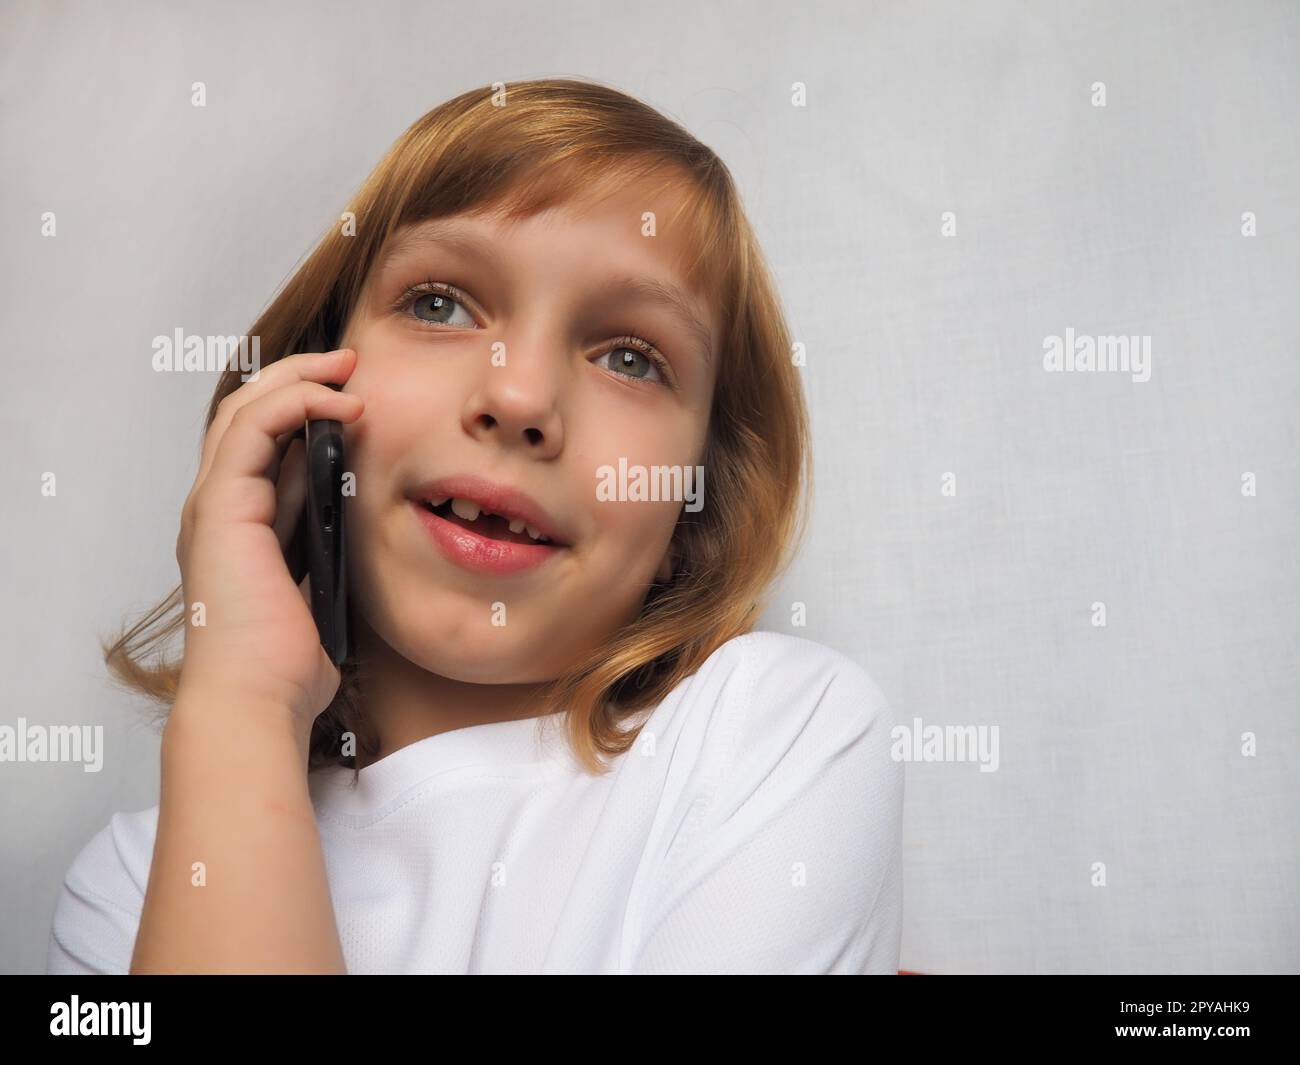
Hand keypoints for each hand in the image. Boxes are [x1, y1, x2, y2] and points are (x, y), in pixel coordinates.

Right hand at [173, 348, 363, 733]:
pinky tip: (339, 402)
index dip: (305, 408)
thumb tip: (343, 494)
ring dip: (300, 378)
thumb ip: (321, 536)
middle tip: (351, 362)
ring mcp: (213, 506)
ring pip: (246, 410)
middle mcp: (219, 508)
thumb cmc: (291, 661)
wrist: (260, 699)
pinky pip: (252, 430)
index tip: (356, 394)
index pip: (264, 443)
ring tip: (348, 366)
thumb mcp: (320, 581)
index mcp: (241, 525)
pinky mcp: (221, 509)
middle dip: (301, 378)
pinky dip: (294, 404)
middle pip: (249, 414)